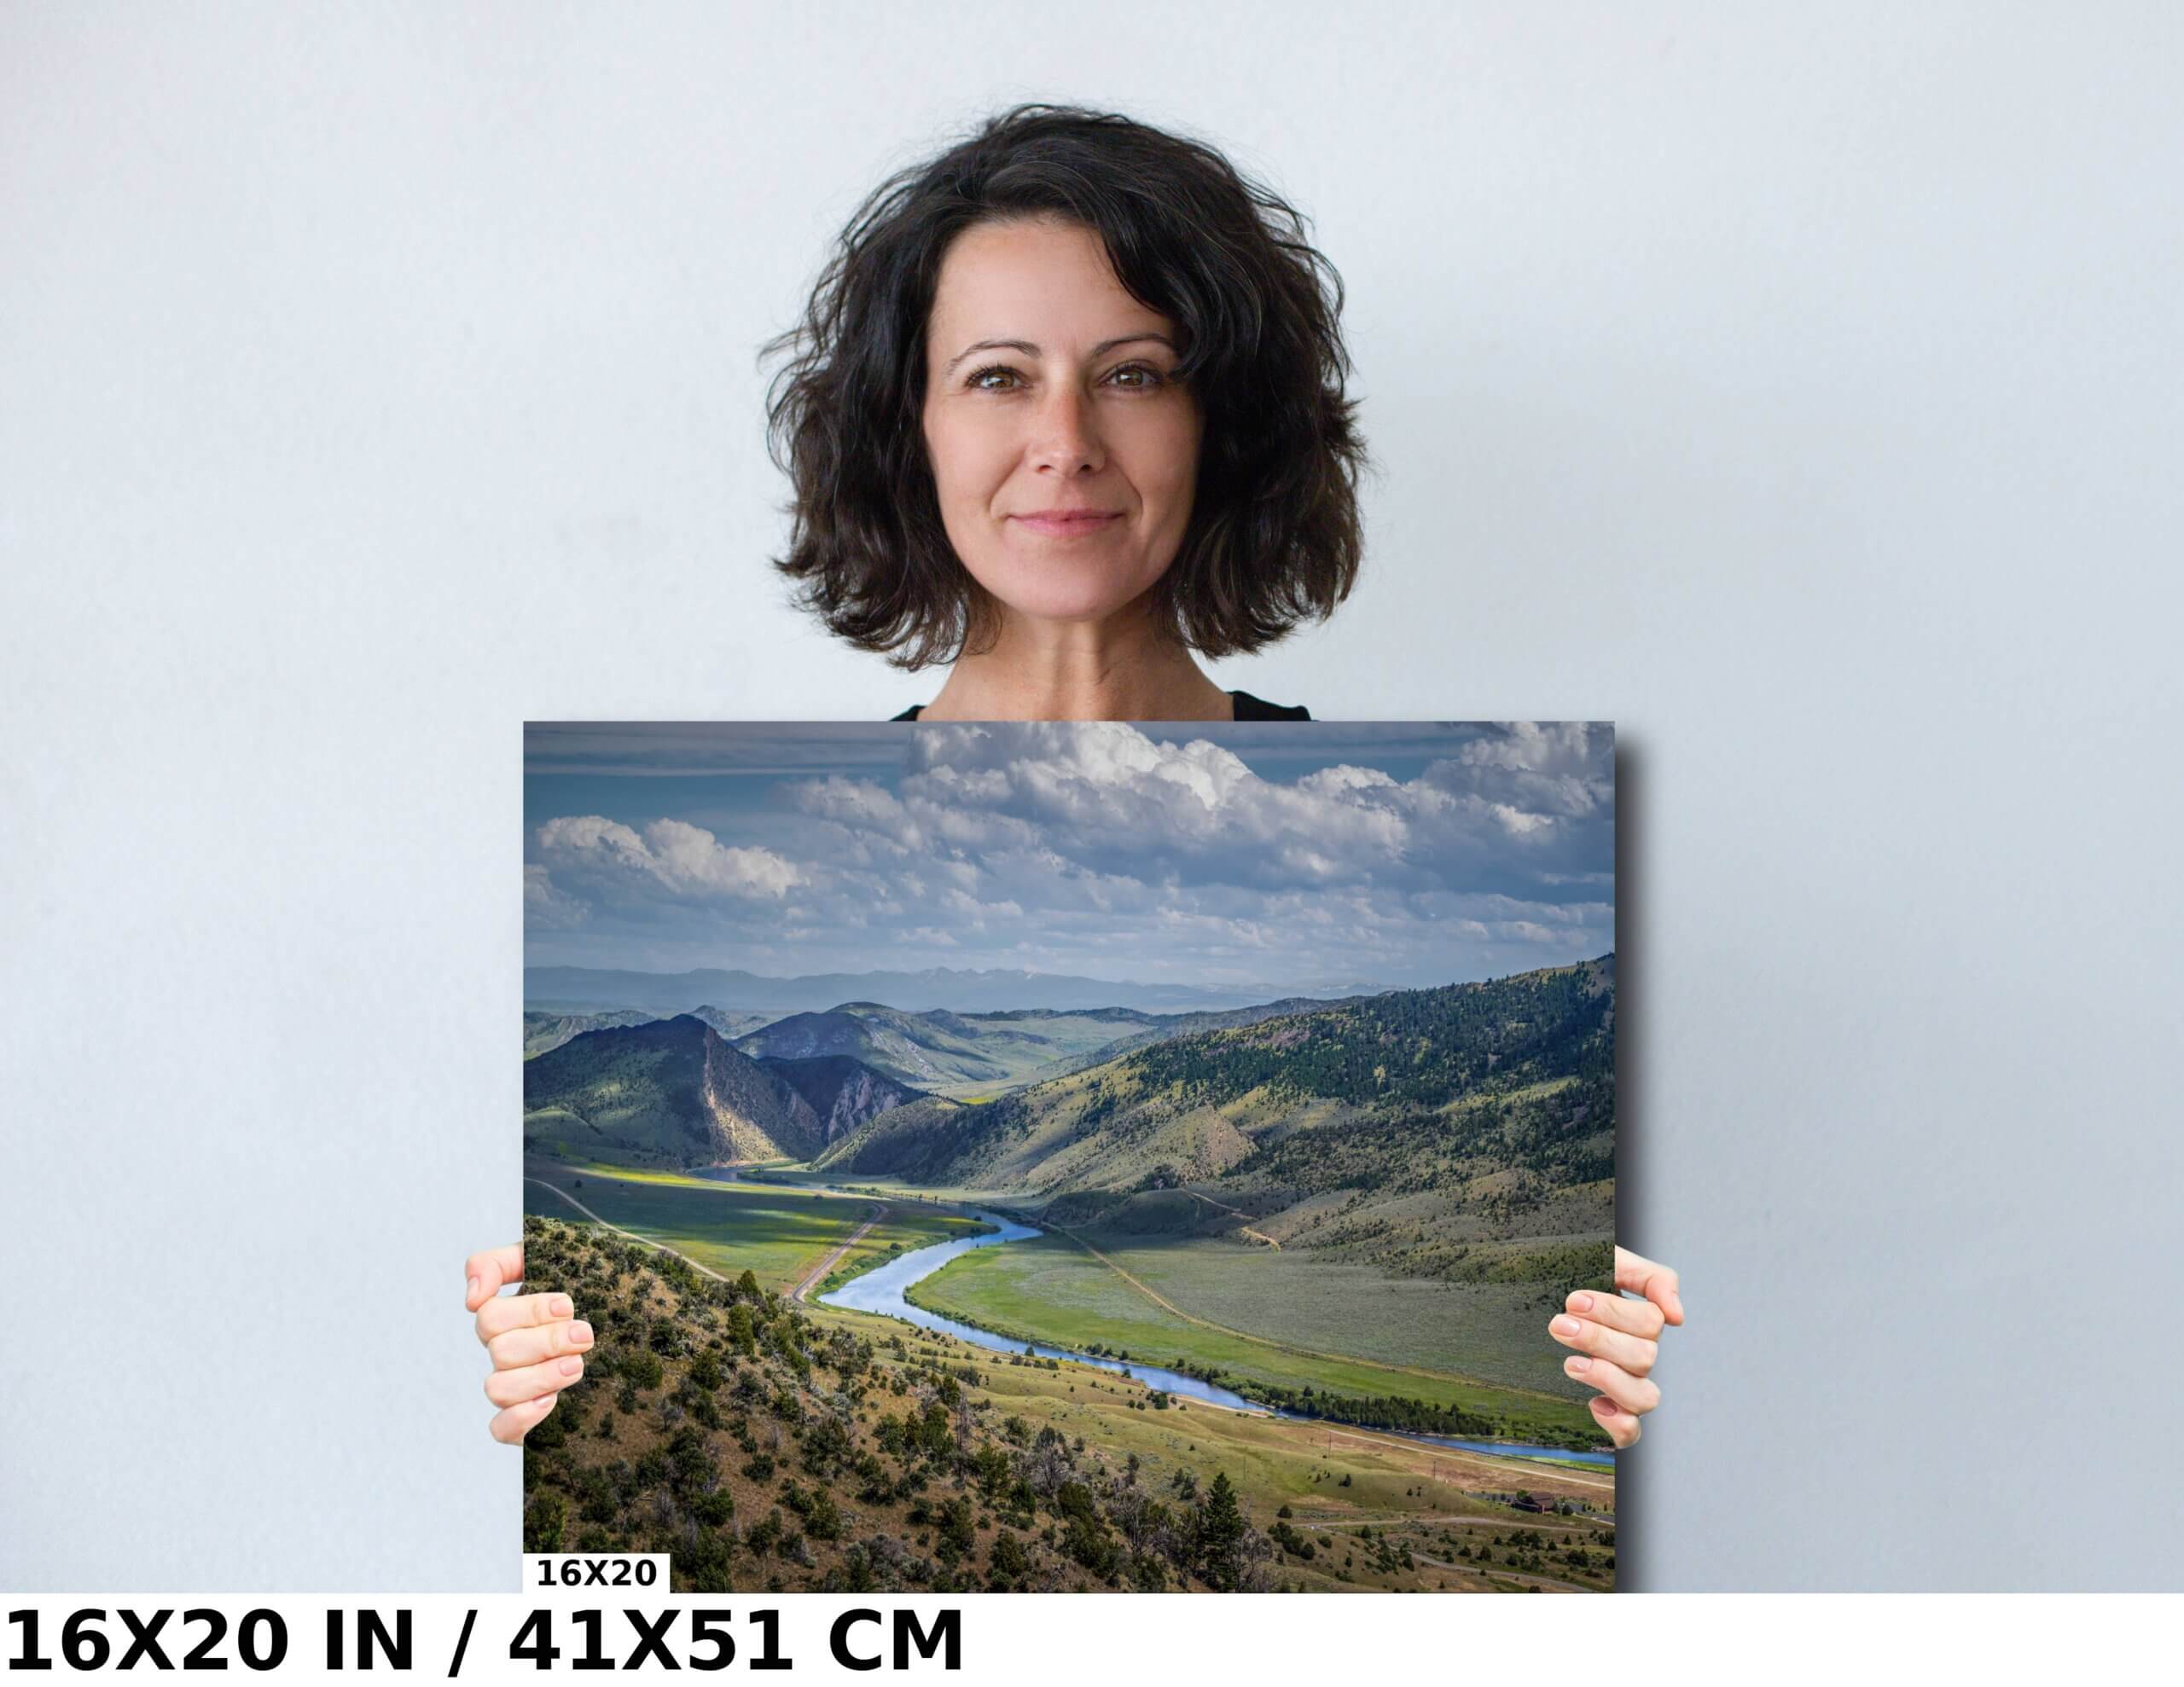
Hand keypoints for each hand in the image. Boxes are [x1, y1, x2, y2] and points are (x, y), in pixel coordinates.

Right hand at [465, 1242, 593, 1444]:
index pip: (490, 1315)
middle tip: (585, 1336)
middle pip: (499, 1350)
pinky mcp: (525, 1423)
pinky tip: (552, 1401)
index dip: (527, 1311)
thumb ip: (501, 1264)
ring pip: (498, 1388)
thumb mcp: (551, 1262)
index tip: (568, 1305)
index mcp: (508, 1320)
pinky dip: (521, 1417)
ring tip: (577, 1366)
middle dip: (546, 1341)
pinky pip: (500, 1429)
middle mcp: (507, 1355)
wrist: (633, 1341)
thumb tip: (472, 1298)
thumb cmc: (589, 1294)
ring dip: (539, 1376)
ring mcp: (514, 1389)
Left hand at [1548, 1245, 1682, 1448]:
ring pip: (1645, 1397)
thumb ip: (1650, 1278)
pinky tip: (1593, 1404)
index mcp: (1640, 1322)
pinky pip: (1630, 1433)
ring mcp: (1624, 1387)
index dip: (1613, 1312)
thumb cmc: (1569, 1280)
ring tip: (1570, 1364)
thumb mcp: (1608, 1262)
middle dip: (1598, 1339)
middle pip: (1644, 1357)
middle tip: (1559, 1324)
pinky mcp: (1607, 1413)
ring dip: (1608, 1378)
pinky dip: (1618, 1423)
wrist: (1525, 1299)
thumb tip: (1677, 1317)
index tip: (1573, 1300)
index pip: (1651, 1322)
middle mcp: (1637, 1357)